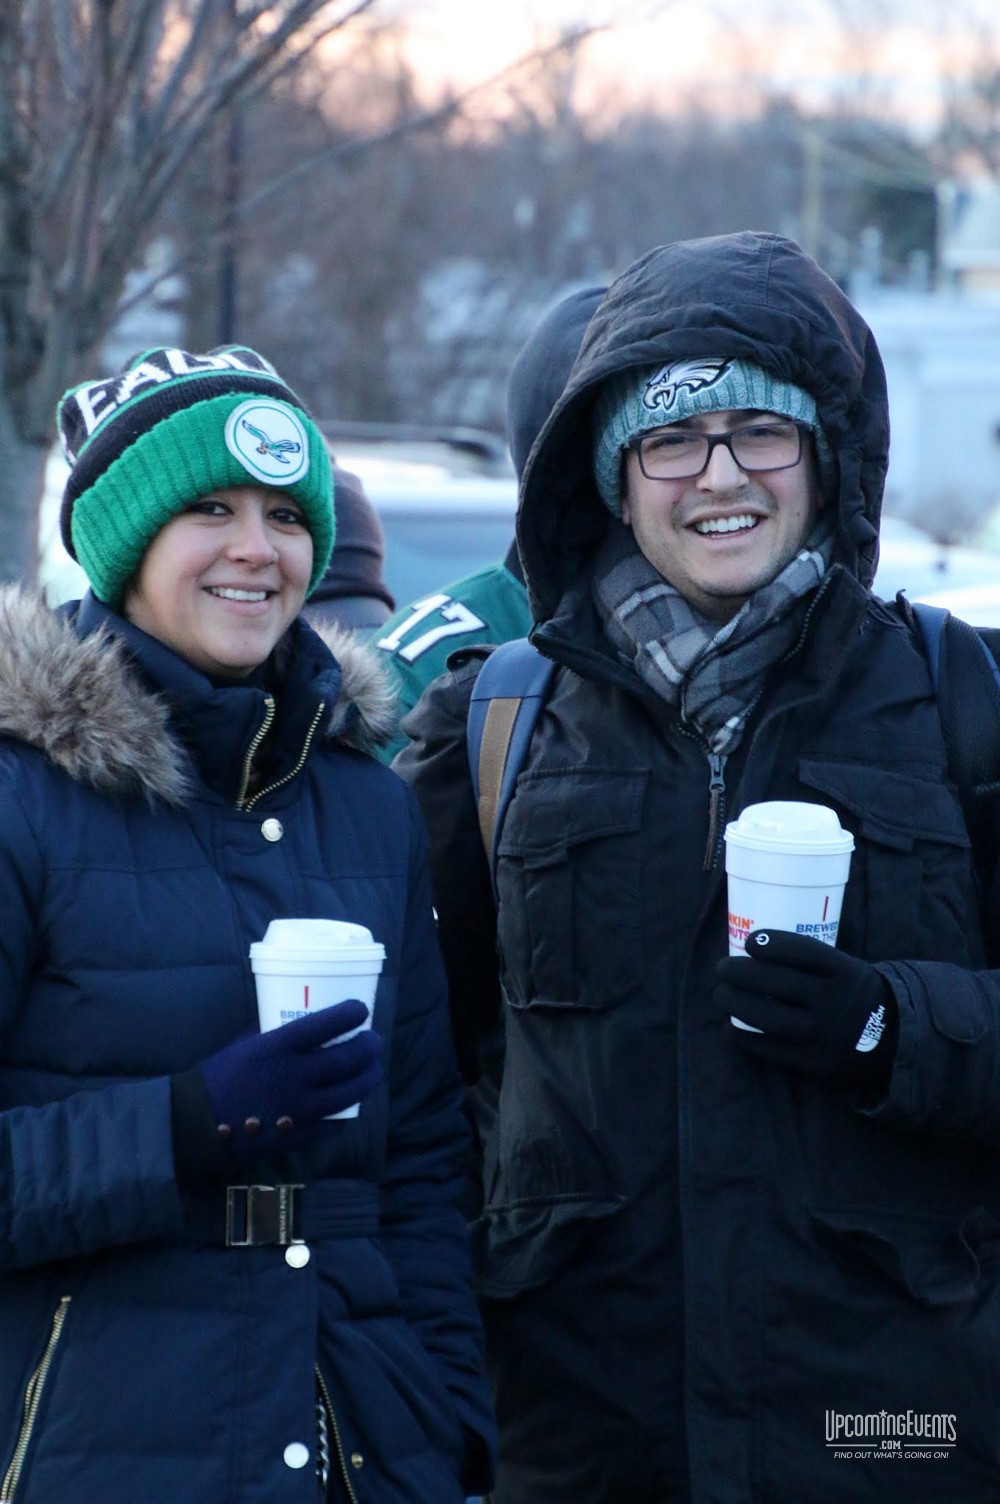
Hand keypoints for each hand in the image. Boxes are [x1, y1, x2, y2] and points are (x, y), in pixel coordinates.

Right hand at [197, 999, 383, 1154]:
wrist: (196, 1121)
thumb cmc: (218, 1075)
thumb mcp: (245, 1043)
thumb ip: (274, 1032)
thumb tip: (298, 1019)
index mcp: (278, 1046)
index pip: (328, 1023)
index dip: (352, 1014)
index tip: (361, 1010)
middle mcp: (294, 1076)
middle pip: (349, 1059)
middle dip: (370, 1047)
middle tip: (373, 1042)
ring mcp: (299, 1108)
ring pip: (351, 1093)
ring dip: (369, 1079)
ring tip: (373, 1071)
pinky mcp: (299, 1135)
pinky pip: (335, 1123)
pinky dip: (346, 1112)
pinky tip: (348, 1104)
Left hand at [714, 929, 896, 1084]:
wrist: (894, 1040)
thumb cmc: (854, 995)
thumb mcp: (848, 969)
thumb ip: (812, 963)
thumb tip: (754, 950)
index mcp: (846, 972)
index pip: (805, 952)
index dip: (774, 944)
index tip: (749, 941)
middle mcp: (836, 1002)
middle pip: (779, 983)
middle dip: (741, 973)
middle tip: (723, 968)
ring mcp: (826, 1034)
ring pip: (770, 1017)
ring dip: (737, 1004)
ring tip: (721, 994)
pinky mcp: (816, 1062)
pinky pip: (773, 1049)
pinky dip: (746, 1038)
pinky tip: (730, 1029)